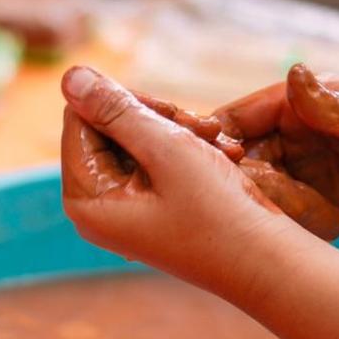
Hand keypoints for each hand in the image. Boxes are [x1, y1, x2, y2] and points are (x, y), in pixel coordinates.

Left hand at [59, 66, 319, 300]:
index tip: (173, 115)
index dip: (124, 103)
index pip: (79, 118)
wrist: (267, 262)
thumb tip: (71, 76)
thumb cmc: (218, 213)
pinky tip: (226, 153)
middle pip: (106, 126)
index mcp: (85, 199)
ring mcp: (123, 207)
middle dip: (158, 118)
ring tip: (222, 142)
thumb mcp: (166, 150)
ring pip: (137, 137)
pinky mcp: (150, 205)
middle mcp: (96, 205)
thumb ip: (116, 110)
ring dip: (181, 130)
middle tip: (208, 128)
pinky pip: (157, 159)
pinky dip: (190, 148)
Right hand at [209, 64, 338, 212]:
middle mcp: (304, 129)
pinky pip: (296, 210)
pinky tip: (335, 228)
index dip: (220, 142)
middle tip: (284, 208)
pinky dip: (303, 222)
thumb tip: (293, 75)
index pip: (243, 115)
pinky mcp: (331, 192)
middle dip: (253, 185)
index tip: (221, 171)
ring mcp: (315, 161)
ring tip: (326, 219)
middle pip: (248, 158)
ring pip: (268, 188)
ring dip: (280, 208)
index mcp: (310, 100)